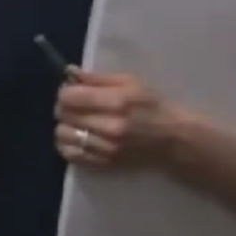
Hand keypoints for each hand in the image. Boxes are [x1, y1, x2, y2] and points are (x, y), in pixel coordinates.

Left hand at [54, 69, 184, 168]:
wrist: (173, 139)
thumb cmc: (153, 105)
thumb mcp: (131, 82)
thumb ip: (98, 78)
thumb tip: (69, 72)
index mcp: (116, 102)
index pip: (69, 97)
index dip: (65, 92)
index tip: (72, 91)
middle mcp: (109, 127)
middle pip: (63, 115)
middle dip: (64, 107)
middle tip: (75, 106)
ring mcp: (106, 148)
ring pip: (62, 135)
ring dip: (65, 126)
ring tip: (77, 123)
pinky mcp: (104, 163)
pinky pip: (70, 154)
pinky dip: (67, 144)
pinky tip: (78, 137)